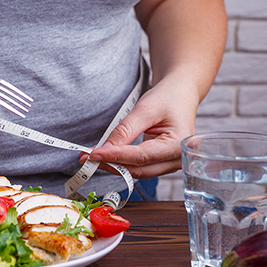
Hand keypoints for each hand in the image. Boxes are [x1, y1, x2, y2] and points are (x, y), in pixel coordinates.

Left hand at [80, 75, 198, 178]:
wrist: (180, 94)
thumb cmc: (168, 98)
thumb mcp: (145, 109)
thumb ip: (125, 130)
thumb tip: (105, 149)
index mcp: (178, 146)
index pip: (141, 157)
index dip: (115, 157)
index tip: (94, 154)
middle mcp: (176, 160)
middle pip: (138, 169)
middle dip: (111, 164)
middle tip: (86, 158)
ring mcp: (169, 164)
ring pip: (136, 171)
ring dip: (113, 166)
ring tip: (91, 158)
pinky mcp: (160, 163)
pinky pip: (138, 167)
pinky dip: (120, 163)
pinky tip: (105, 157)